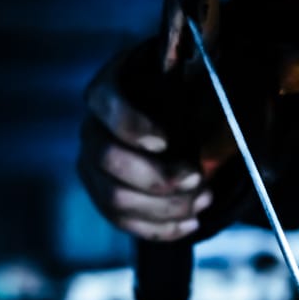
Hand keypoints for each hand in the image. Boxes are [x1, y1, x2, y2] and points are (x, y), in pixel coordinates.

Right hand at [76, 47, 229, 241]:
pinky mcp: (105, 198)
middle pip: (108, 160)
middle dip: (157, 177)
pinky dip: (162, 228)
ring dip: (165, 207)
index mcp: (111, 89)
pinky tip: (192, 222)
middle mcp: (93, 129)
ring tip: (204, 200)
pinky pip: (125, 223)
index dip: (132, 126)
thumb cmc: (187, 96)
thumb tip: (196, 71)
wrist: (184, 125)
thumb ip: (196, 76)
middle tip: (197, 178)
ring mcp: (94, 168)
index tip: (165, 142)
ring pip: (115, 199)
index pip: (106, 104)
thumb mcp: (196, 79)